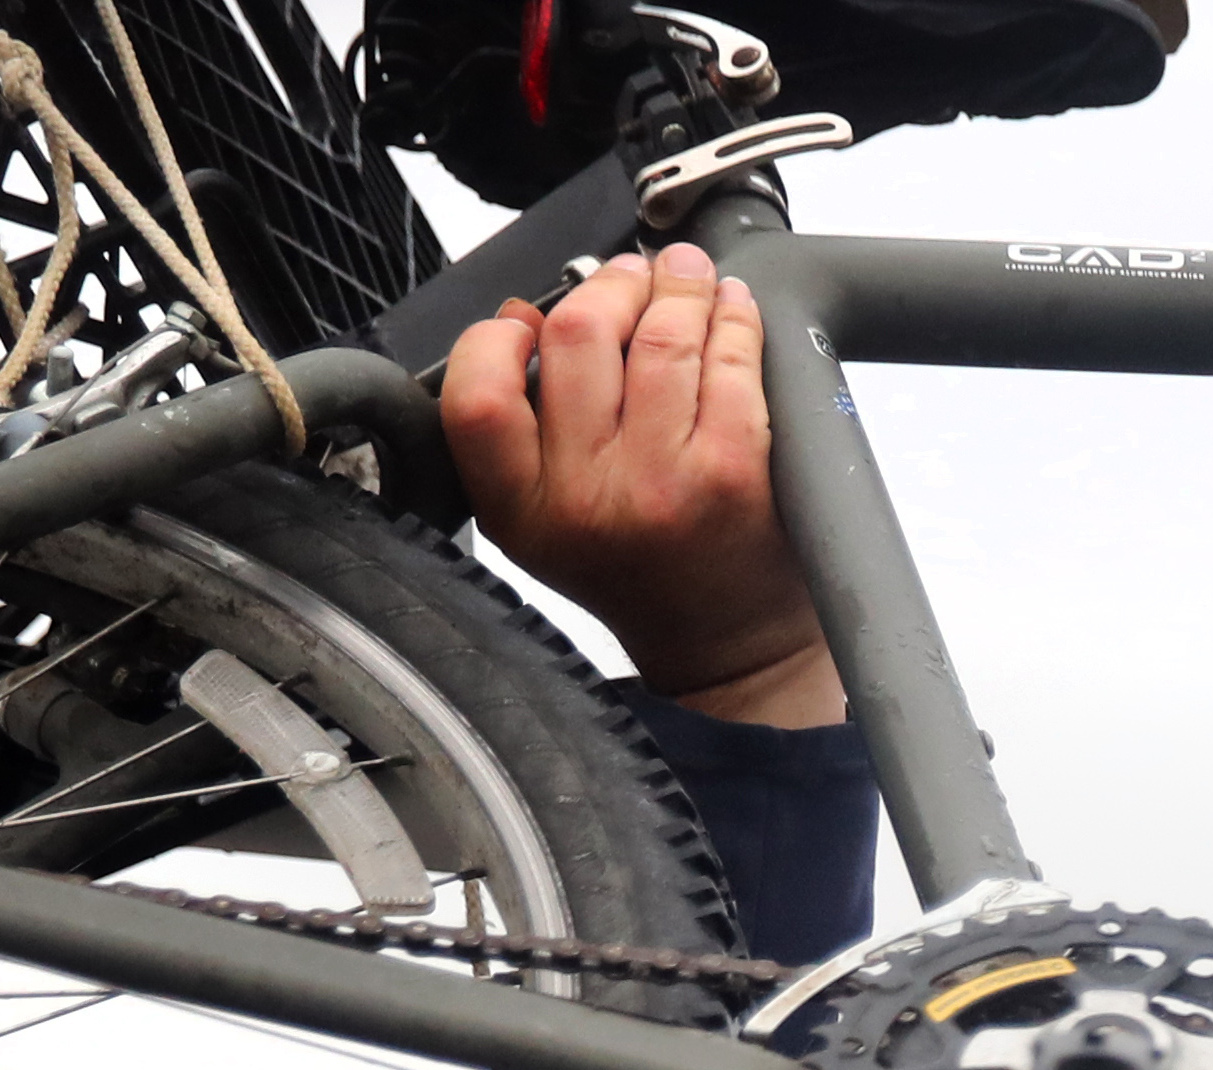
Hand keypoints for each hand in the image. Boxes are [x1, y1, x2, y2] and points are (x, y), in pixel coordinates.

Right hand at [441, 242, 844, 727]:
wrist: (729, 651)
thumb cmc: (642, 571)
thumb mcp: (551, 514)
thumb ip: (524, 422)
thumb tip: (523, 312)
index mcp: (521, 510)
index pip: (478, 393)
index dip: (497, 336)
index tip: (529, 321)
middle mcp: (586, 500)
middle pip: (578, 337)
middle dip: (609, 285)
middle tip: (632, 275)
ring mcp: (662, 484)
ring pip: (658, 337)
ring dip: (676, 286)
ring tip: (686, 275)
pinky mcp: (734, 473)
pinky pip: (727, 364)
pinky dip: (731, 319)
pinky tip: (731, 308)